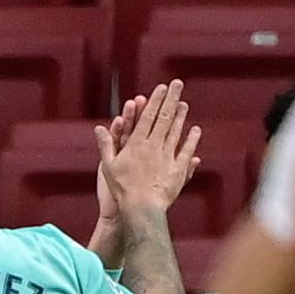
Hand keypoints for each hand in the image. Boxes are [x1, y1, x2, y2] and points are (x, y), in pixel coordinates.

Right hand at [98, 83, 200, 221]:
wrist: (141, 209)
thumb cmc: (122, 189)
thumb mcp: (108, 165)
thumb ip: (105, 144)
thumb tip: (98, 127)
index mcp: (137, 143)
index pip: (148, 116)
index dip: (156, 101)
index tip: (162, 88)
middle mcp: (154, 146)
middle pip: (164, 118)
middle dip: (171, 99)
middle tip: (177, 84)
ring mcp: (167, 157)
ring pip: (175, 131)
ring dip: (180, 116)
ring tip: (184, 103)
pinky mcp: (177, 170)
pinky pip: (186, 152)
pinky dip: (191, 140)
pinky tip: (195, 130)